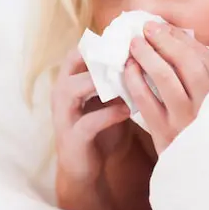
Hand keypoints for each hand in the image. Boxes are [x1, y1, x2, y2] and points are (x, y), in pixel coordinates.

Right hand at [51, 49, 131, 201]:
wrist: (87, 169)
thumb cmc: (101, 129)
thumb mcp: (110, 100)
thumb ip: (120, 80)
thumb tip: (147, 56)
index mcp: (70, 80)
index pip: (80, 50)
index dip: (103, 43)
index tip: (130, 40)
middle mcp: (61, 93)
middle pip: (72, 62)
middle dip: (101, 57)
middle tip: (129, 55)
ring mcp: (63, 115)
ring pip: (73, 88)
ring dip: (100, 82)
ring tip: (127, 80)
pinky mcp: (72, 138)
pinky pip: (88, 122)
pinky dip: (109, 114)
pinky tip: (128, 110)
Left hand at [124, 22, 208, 153]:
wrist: (204, 178)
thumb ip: (207, 78)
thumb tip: (180, 42)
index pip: (207, 59)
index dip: (184, 40)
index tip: (166, 28)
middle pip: (188, 64)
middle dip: (165, 41)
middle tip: (147, 28)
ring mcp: (187, 121)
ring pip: (165, 79)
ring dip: (147, 56)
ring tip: (134, 43)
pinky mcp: (165, 135)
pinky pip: (146, 101)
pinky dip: (135, 81)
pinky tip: (128, 69)